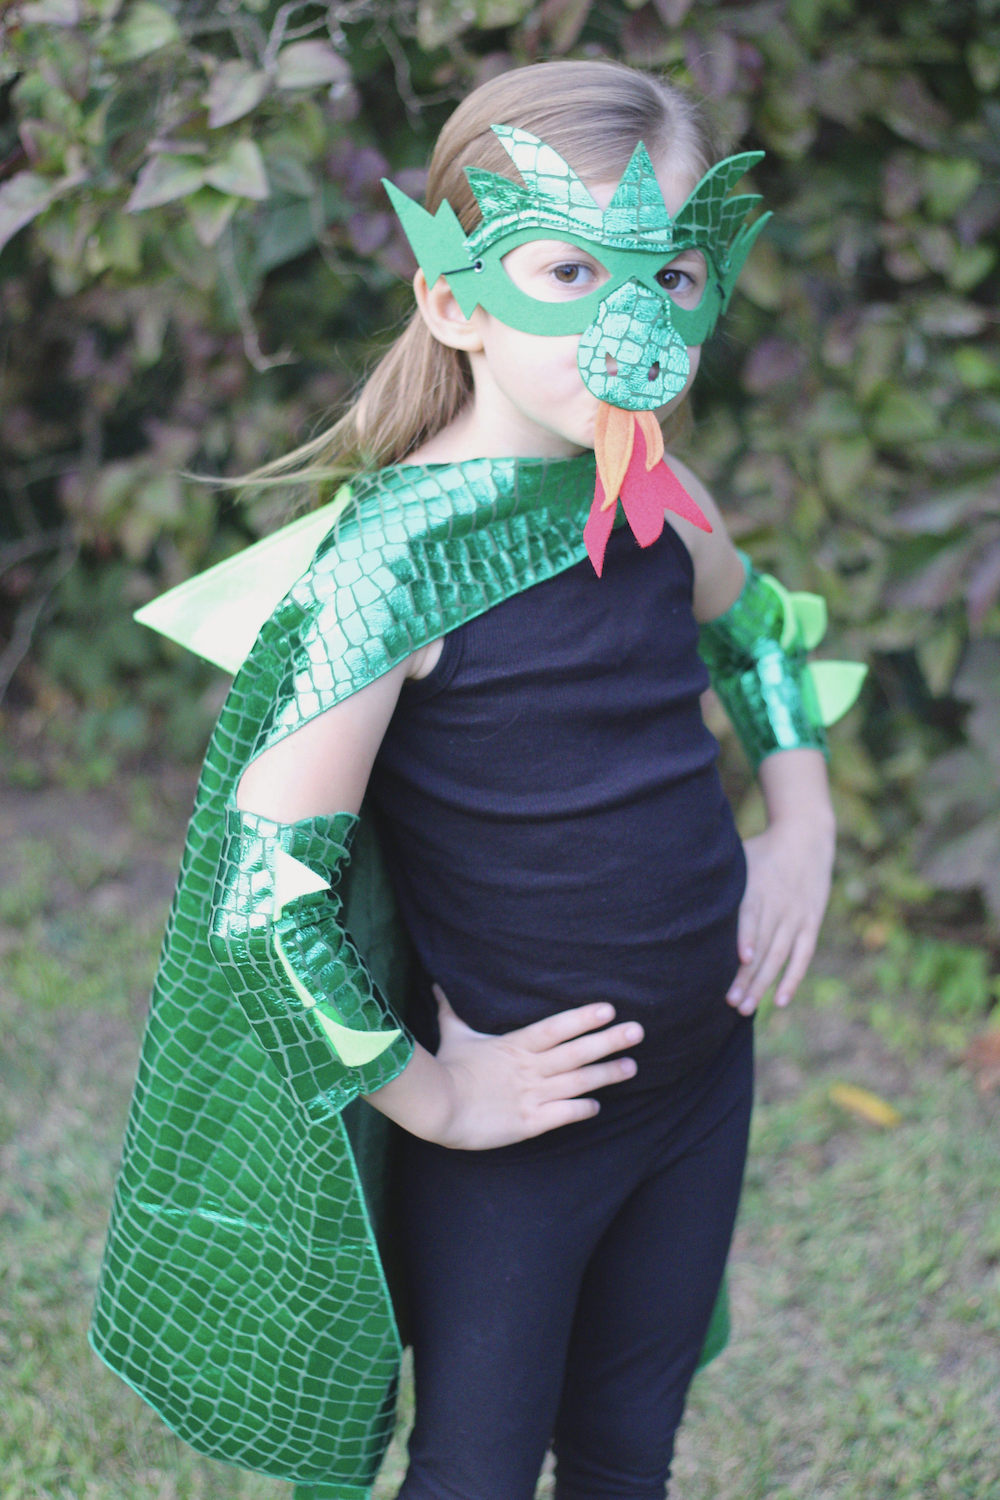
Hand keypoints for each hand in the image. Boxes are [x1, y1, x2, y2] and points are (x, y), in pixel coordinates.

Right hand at [431, 987, 642, 1149]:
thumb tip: (438, 985)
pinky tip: (598, 1106)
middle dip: (609, 1041)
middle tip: (637, 1032)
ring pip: (577, 1082)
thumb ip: (452, 1011)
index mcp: (515, 1045)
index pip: (556, 1027)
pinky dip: (582, 1110)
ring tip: (632, 1067)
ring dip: (606, 1074)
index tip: (609, 1009)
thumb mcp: (453, 1035)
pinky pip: (562, 1114)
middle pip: (576, 1052)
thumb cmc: (446, 1069)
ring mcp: (531, 1095)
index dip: (584, 1018)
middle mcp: (529, 1068)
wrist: (437, 1106)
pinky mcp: (528, 1122)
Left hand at [726, 813, 834, 1015]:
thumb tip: (676, 891)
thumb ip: (718, 880)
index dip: (747, 937)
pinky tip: (779, 1000)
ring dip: (764, 984)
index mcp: (758, 888)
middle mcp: (779, 905)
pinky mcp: (811, 924)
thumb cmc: (761, 851)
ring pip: (780, 956)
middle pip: (763, 945)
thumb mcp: (739, 858)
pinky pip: (802, 956)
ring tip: (745, 1008)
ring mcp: (797, 917)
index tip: (740, 959)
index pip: (751, 916)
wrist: (806, 836)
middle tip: (730, 1003)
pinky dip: (792, 979)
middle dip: (747, 976)